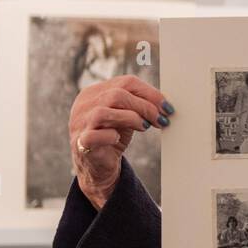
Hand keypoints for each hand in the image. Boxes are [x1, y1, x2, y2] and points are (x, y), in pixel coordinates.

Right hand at [69, 74, 173, 209]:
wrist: (97, 165)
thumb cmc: (113, 136)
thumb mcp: (127, 116)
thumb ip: (139, 106)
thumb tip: (165, 103)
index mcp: (95, 92)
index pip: (126, 82)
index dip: (151, 93)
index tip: (167, 107)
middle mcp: (84, 104)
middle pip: (117, 95)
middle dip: (146, 106)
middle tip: (162, 120)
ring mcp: (79, 123)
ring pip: (103, 112)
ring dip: (131, 118)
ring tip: (145, 127)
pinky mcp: (80, 143)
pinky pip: (94, 136)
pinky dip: (109, 136)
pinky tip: (118, 139)